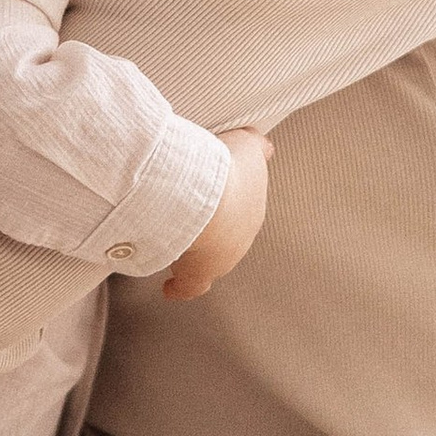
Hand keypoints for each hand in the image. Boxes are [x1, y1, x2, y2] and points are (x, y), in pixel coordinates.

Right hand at [161, 129, 270, 301]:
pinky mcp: (198, 274)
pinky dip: (181, 288)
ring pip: (210, 260)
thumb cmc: (227, 171)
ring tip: (175, 248)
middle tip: (192, 222)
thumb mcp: (247, 146)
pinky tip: (170, 289)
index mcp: (252, 210)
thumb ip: (256, 146)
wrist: (210, 200)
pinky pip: (191, 286)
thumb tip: (265, 146)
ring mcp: (221, 259)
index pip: (243, 212)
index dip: (230, 209)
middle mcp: (241, 238)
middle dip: (213, 230)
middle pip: (227, 237)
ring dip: (194, 252)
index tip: (220, 210)